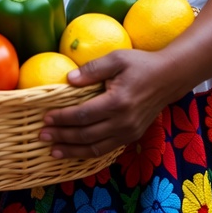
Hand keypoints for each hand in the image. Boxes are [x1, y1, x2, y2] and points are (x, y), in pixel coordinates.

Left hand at [38, 49, 184, 159]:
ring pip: (96, 148)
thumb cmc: (140, 64)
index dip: (63, 118)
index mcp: (118, 102)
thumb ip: (92, 69)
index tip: (45, 118)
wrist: (169, 78)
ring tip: (54, 151)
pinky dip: (89, 153)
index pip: (83, 114)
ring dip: (73, 150)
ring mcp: (129, 132)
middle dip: (62, 137)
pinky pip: (107, 149)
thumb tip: (68, 78)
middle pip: (87, 135)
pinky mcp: (132, 136)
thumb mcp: (116, 59)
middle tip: (42, 136)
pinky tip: (75, 152)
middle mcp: (124, 122)